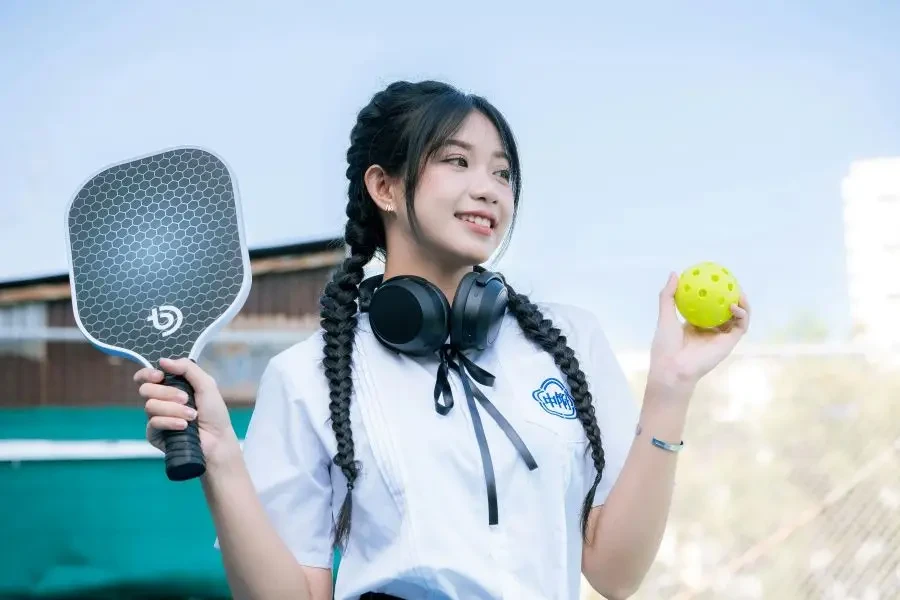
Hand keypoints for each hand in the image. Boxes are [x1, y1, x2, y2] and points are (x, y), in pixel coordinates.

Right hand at [135, 357, 237, 465]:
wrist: (217, 438)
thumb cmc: (214, 412)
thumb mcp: (206, 384)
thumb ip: (187, 369)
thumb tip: (162, 361)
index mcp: (170, 386)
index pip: (146, 377)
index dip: (147, 374)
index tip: (159, 376)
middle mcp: (161, 400)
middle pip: (146, 390)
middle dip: (167, 393)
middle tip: (186, 399)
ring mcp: (156, 417)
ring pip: (150, 406)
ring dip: (174, 409)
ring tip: (192, 416)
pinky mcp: (155, 434)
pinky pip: (153, 423)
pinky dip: (170, 422)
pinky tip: (184, 425)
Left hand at [648, 272, 750, 387]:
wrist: (673, 368)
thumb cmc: (665, 345)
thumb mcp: (665, 316)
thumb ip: (668, 296)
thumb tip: (674, 274)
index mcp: (694, 324)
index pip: (707, 306)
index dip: (712, 293)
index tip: (713, 279)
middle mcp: (709, 330)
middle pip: (725, 310)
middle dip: (731, 296)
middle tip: (730, 282)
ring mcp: (720, 337)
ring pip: (737, 317)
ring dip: (742, 303)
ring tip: (738, 291)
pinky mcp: (729, 343)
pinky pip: (740, 326)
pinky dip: (742, 315)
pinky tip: (735, 305)